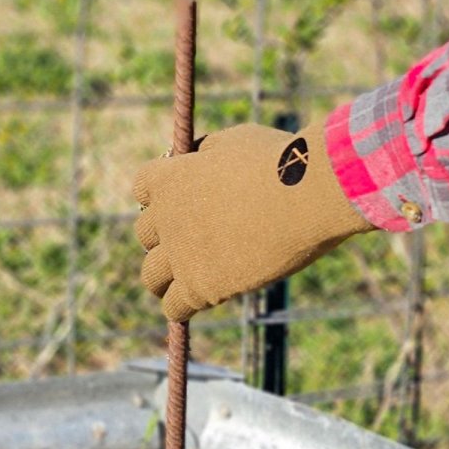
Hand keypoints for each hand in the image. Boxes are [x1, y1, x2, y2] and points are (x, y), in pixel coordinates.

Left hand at [133, 121, 372, 320]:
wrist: (305, 196)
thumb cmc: (279, 161)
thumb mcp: (236, 141)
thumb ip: (209, 153)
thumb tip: (201, 160)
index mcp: (170, 177)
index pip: (143, 187)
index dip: (161, 192)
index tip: (182, 197)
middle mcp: (166, 217)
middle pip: (145, 233)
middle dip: (166, 234)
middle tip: (194, 238)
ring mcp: (181, 254)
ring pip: (151, 276)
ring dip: (166, 275)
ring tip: (188, 277)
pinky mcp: (201, 287)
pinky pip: (174, 307)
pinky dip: (183, 305)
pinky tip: (202, 300)